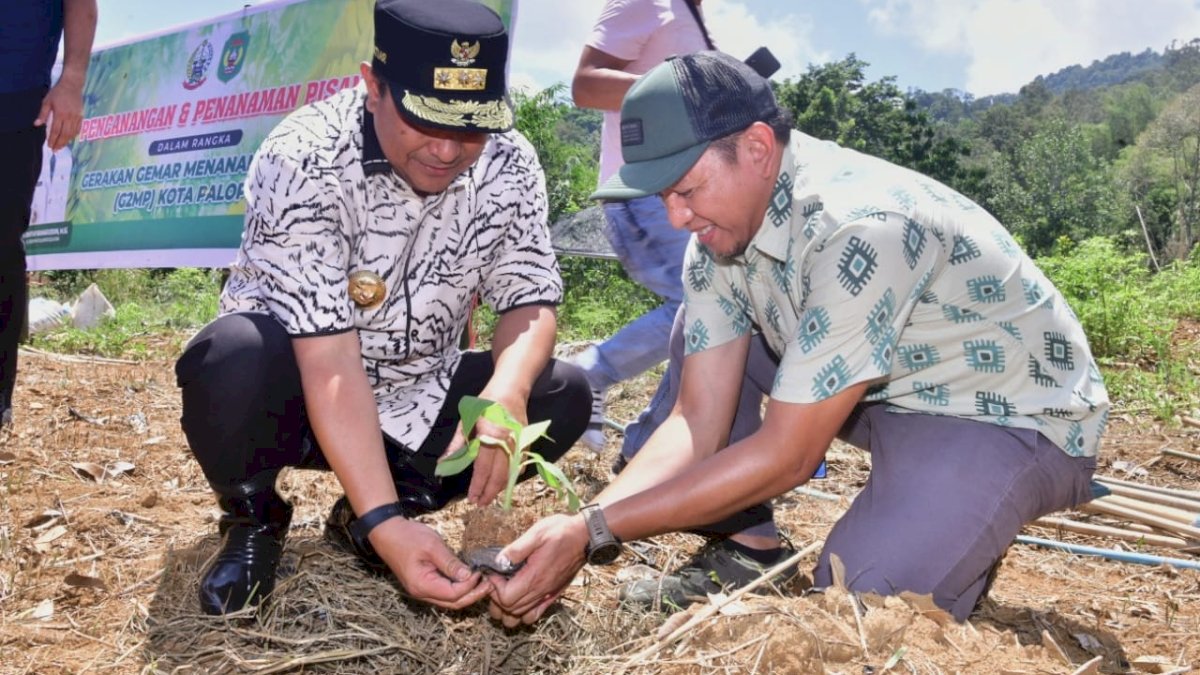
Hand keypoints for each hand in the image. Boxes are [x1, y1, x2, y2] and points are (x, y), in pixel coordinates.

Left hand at [37, 75, 84, 150]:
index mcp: (60, 114)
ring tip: (61, 146)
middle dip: (60, 143)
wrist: (72, 85)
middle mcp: (69, 117)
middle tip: (55, 150)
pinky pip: (78, 129)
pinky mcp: (81, 116)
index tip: (49, 146)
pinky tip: (70, 139)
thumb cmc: (58, 92)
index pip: (56, 130)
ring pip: (72, 133)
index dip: (53, 139)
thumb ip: (43, 114)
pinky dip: (74, 135)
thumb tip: (37, 124)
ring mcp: (76, 117)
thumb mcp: (47, 101)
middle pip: (65, 134)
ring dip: (66, 141)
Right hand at [370, 517, 490, 609]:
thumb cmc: (407, 536)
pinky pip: (444, 593)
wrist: (386, 532)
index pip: (453, 594)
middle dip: (473, 595)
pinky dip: (458, 589)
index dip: (470, 586)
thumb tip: (469, 576)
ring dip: (467, 593)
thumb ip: (450, 563)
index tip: (480, 572)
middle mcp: (421, 593)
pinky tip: (468, 579)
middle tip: (489, 584)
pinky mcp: (423, 584)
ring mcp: (421, 590)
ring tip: (482, 582)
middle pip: (453, 603)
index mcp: (423, 585)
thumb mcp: (432, 546)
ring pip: (449, 600)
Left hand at [486, 512, 587, 626]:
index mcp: (535, 576)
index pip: (505, 598)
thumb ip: (516, 549)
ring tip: (506, 588)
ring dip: (507, 607)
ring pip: (520, 617)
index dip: (494, 587)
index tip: (495, 572)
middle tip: (497, 578)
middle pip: (510, 610)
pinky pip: (533, 616)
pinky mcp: (552, 595)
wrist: (586, 537)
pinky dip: (522, 612)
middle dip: (497, 596)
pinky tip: (520, 595)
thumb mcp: (536, 533)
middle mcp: (541, 590)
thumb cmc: (561, 532)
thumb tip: (498, 561)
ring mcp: (547, 595)